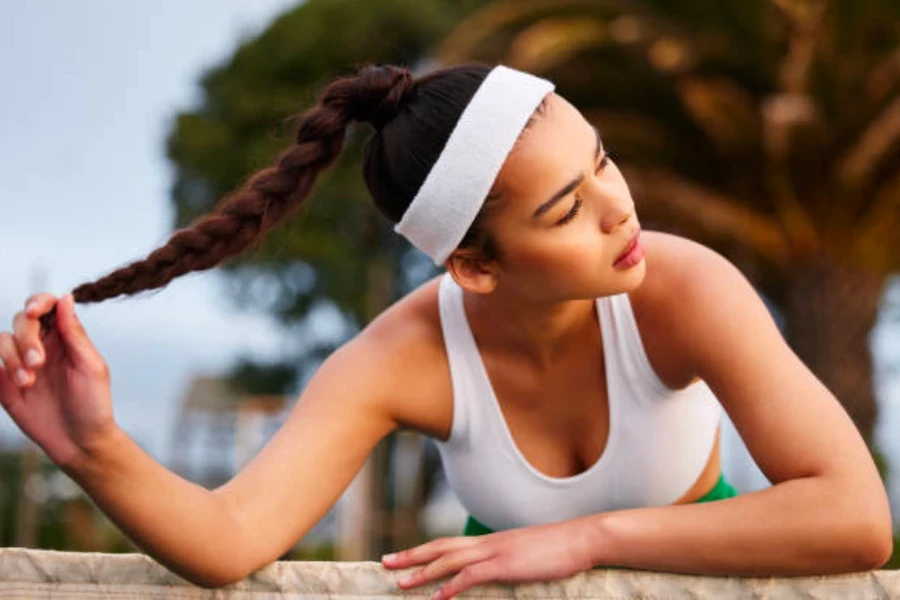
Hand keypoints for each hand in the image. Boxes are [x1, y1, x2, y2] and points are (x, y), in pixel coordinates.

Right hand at [0, 293, 118, 470]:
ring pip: (2, 341)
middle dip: (26, 338)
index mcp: (66, 338)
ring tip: (30, 381)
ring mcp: (22, 365)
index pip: (46, 307)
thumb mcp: (90, 366)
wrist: (80, 442)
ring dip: (13, 357)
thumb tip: (65, 297)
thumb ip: (74, 333)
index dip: (37, 302)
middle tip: (38, 363)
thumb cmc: (93, 403)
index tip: (34, 311)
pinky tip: (16, 384)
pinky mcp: (5, 385)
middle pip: (21, 321)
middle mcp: (42, 346)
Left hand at [382, 519, 597, 599]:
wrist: (582, 539)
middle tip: (385, 562)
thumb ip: (509, 562)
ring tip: (400, 583)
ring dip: (422, 572)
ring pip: (449, 560)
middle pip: (441, 547)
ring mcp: (496, 552)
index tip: (403, 556)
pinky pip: (471, 576)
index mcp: (492, 542)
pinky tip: (437, 598)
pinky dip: (451, 587)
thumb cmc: (560, 549)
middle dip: (411, 555)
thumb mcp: (528, 555)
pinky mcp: (506, 565)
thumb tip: (498, 572)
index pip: (450, 543)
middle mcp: (488, 543)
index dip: (425, 550)